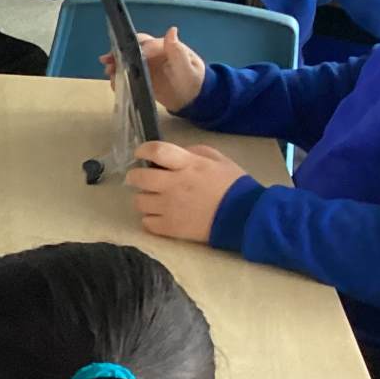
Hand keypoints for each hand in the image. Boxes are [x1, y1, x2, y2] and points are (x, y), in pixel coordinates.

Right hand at [103, 25, 205, 113]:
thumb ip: (177, 51)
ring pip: (127, 61)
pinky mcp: (142, 78)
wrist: (194, 99)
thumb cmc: (194, 80)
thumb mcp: (187, 67)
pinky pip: (128, 76)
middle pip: (132, 49)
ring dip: (116, 65)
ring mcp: (147, 66)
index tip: (125, 57)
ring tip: (108, 72)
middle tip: (106, 60)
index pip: (146, 43)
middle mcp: (153, 54)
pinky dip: (119, 78)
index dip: (134, 48)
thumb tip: (171, 30)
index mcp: (164, 47)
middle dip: (119, 53)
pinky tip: (113, 82)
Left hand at [124, 143, 247, 242]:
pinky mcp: (170, 227)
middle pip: (138, 178)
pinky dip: (150, 219)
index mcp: (187, 164)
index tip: (140, 154)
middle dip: (134, 176)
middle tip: (140, 179)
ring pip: (139, 201)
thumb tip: (174, 153)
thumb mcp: (218, 159)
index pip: (156, 151)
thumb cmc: (233, 185)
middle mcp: (173, 184)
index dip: (143, 150)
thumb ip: (194, 152)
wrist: (245, 216)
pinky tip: (160, 216)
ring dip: (144, 199)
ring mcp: (169, 207)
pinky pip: (147, 222)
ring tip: (154, 200)